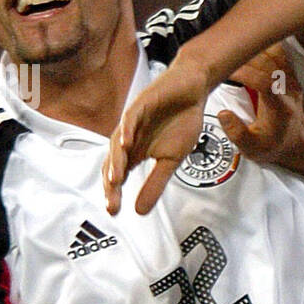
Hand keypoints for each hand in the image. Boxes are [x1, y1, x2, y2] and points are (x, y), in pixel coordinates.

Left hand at [104, 54, 210, 215]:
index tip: (115, 212)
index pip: (119, 176)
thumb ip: (156, 184)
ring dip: (116, 161)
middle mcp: (128, 139)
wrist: (192, 90)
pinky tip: (126, 143)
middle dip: (111, 184)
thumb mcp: (171, 160)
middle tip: (112, 204)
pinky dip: (127, 131)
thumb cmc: (181, 122)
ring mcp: (132, 122)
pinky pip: (129, 119)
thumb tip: (141, 211)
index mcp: (134, 154)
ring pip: (117, 143)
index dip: (114, 194)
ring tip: (116, 180)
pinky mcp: (139, 105)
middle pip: (113, 163)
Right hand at [216, 44, 303, 166]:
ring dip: (250, 48)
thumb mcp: (252, 148)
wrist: (293, 140)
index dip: (244, 74)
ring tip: (228, 48)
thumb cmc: (271, 145)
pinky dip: (259, 45)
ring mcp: (290, 78)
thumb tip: (223, 113)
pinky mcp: (288, 71)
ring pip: (272, 51)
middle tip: (219, 55)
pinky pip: (275, 50)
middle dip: (243, 56)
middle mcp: (289, 89)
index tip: (225, 71)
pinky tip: (243, 45)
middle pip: (268, 62)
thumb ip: (237, 133)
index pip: (265, 83)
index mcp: (281, 107)